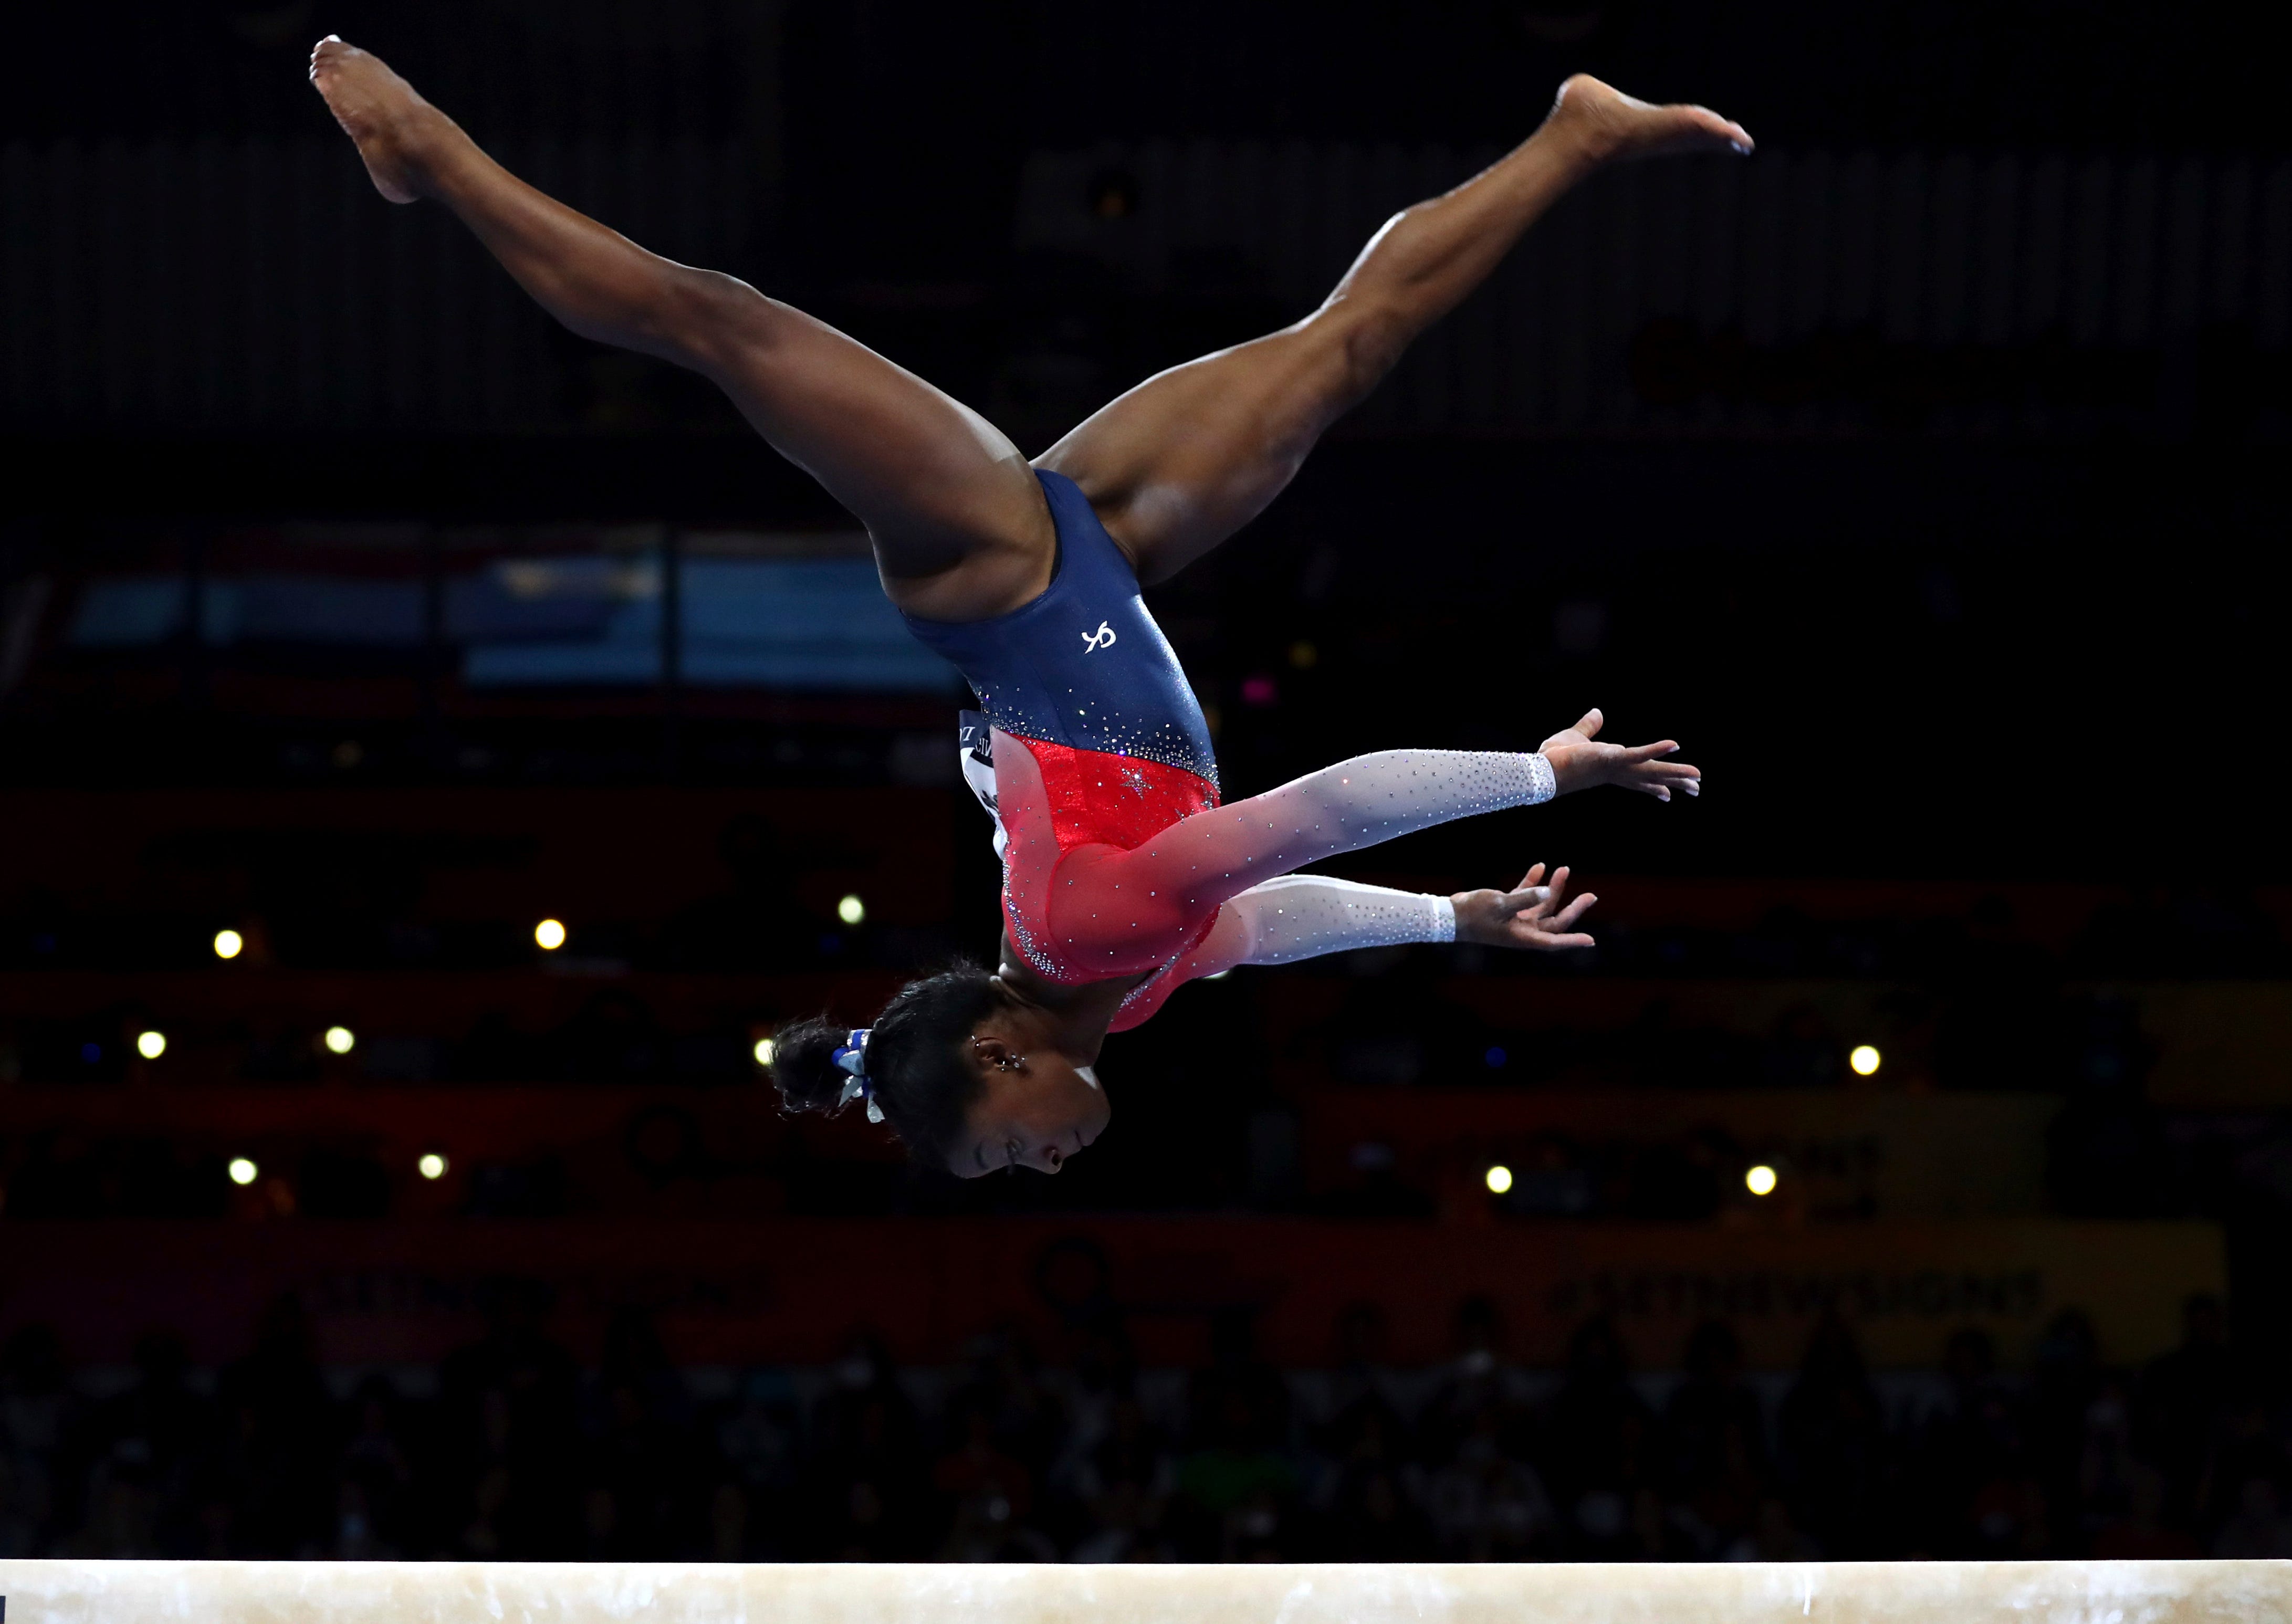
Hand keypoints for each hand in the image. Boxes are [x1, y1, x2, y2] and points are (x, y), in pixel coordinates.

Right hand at [1451, 863, 1596, 950]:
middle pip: (1555, 921)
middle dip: (1573, 908)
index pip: (1554, 941)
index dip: (1573, 941)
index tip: (1591, 941)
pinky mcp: (1507, 909)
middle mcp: (1523, 930)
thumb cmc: (1473, 913)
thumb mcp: (1500, 904)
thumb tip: (1546, 891)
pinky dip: (1532, 883)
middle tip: (1591, 896)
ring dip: (1552, 889)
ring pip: (1542, 906)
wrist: (1449, 915)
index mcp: (1524, 936)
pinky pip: (1526, 896)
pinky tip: (1540, 867)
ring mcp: (1516, 920)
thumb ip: (1525, 897)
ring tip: (1563, 869)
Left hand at [1539, 707, 1700, 800]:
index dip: (1652, 788)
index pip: (1635, 780)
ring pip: (1651, 770)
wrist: (1541, 770)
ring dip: (1675, 772)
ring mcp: (1615, 767)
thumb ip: (1588, 726)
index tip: (1667, 796)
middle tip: (1696, 789)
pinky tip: (1675, 744)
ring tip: (1697, 776)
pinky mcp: (1611, 758)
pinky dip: (1656, 749)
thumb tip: (1597, 712)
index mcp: (1609, 769)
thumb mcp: (1575, 737)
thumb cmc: (1553, 758)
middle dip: (1674, 783)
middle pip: (1650, 778)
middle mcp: (1616, 772)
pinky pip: (1637, 754)